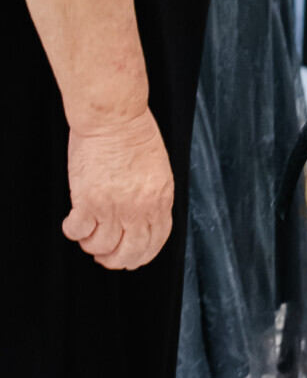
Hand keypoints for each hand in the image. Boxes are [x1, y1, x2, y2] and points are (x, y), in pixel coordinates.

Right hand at [63, 108, 173, 269]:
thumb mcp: (157, 169)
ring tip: (88, 229)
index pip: (156, 241)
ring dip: (91, 243)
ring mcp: (114, 206)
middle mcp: (140, 207)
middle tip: (103, 253)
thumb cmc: (135, 136)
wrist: (115, 118)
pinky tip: (74, 219)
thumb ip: (153, 197)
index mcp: (161, 197)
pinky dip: (73, 230)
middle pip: (129, 253)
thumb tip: (142, 221)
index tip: (130, 259)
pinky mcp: (89, 201)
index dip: (141, 255)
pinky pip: (78, 232)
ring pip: (100, 246)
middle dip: (114, 259)